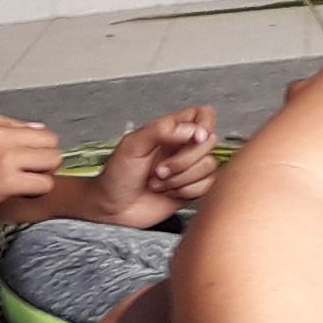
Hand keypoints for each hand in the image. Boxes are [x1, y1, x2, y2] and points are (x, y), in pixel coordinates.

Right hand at [0, 115, 62, 217]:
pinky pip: (44, 184)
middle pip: (51, 142)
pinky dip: (37, 192)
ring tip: (24, 182)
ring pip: (52, 161)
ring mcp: (4, 157)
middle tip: (28, 172)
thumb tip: (42, 131)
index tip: (20, 161)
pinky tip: (21, 192)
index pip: (39, 130)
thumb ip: (10, 131)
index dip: (35, 149)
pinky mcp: (7, 181)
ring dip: (43, 175)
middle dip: (45, 159)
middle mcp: (0, 135)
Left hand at [79, 106, 219, 227]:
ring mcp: (188, 168)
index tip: (192, 139)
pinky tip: (168, 191)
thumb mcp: (132, 145)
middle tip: (159, 168)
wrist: (113, 207)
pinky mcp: (191, 189)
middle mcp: (182, 147)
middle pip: (210, 143)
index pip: (203, 115)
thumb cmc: (116, 175)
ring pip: (209, 166)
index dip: (203, 126)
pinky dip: (186, 191)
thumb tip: (192, 129)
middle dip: (183, 160)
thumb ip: (161, 130)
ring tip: (159, 181)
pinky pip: (207, 186)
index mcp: (170, 130)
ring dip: (180, 178)